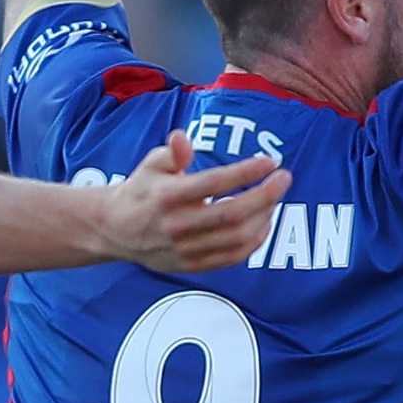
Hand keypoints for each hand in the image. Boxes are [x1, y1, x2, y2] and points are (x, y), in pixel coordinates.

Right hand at [100, 128, 289, 271]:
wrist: (117, 230)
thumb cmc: (142, 190)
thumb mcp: (151, 165)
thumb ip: (172, 153)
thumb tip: (183, 137)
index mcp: (168, 196)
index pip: (215, 183)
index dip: (246, 172)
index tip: (269, 162)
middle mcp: (178, 225)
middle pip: (232, 213)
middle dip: (266, 195)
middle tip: (284, 178)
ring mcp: (186, 249)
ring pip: (237, 238)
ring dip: (264, 217)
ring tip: (274, 198)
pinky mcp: (193, 265)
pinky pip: (232, 257)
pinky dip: (254, 242)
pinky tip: (264, 223)